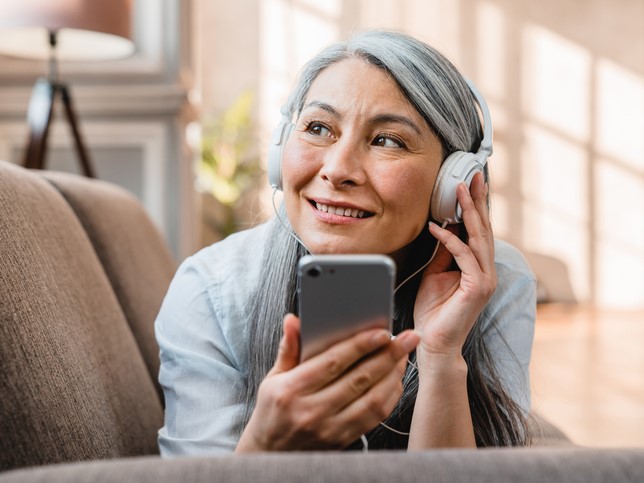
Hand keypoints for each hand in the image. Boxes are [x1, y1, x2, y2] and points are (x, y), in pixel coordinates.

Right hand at [236, 314, 419, 451]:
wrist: (272, 454)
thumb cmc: (273, 410)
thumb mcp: (273, 378)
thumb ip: (288, 349)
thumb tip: (293, 320)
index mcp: (292, 390)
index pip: (333, 362)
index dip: (360, 345)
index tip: (382, 332)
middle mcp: (312, 410)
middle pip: (359, 378)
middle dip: (388, 355)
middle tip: (408, 338)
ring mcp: (330, 428)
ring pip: (372, 399)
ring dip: (393, 375)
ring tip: (404, 356)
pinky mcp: (343, 439)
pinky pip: (374, 417)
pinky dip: (389, 396)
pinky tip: (395, 380)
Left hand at [414, 172, 496, 361]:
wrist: (434, 343)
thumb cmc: (433, 312)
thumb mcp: (435, 274)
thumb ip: (443, 253)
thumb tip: (444, 227)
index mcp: (479, 268)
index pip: (479, 232)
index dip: (475, 207)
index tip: (470, 185)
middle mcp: (487, 271)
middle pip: (484, 229)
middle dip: (477, 201)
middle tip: (473, 176)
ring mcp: (486, 279)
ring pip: (479, 238)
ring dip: (467, 212)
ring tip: (459, 190)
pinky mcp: (478, 287)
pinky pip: (464, 256)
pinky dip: (450, 240)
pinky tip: (437, 227)